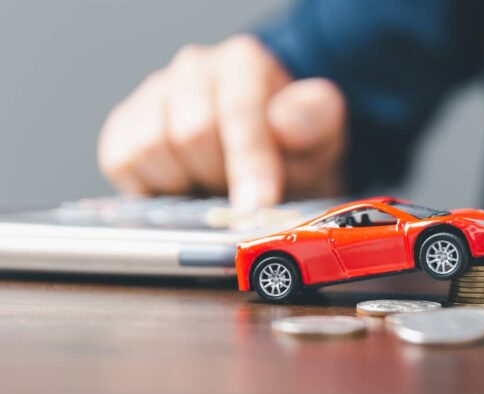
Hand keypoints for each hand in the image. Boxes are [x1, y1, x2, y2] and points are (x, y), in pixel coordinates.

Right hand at [98, 35, 345, 210]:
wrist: (269, 156)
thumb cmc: (293, 144)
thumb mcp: (321, 134)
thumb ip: (313, 121)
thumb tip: (283, 124)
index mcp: (243, 62)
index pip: (237, 110)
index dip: (248, 162)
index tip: (258, 203)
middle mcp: (193, 69)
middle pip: (191, 135)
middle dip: (222, 175)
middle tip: (243, 189)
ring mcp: (153, 95)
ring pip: (150, 149)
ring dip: (188, 182)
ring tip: (215, 183)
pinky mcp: (123, 127)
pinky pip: (122, 162)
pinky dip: (152, 188)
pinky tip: (184, 187)